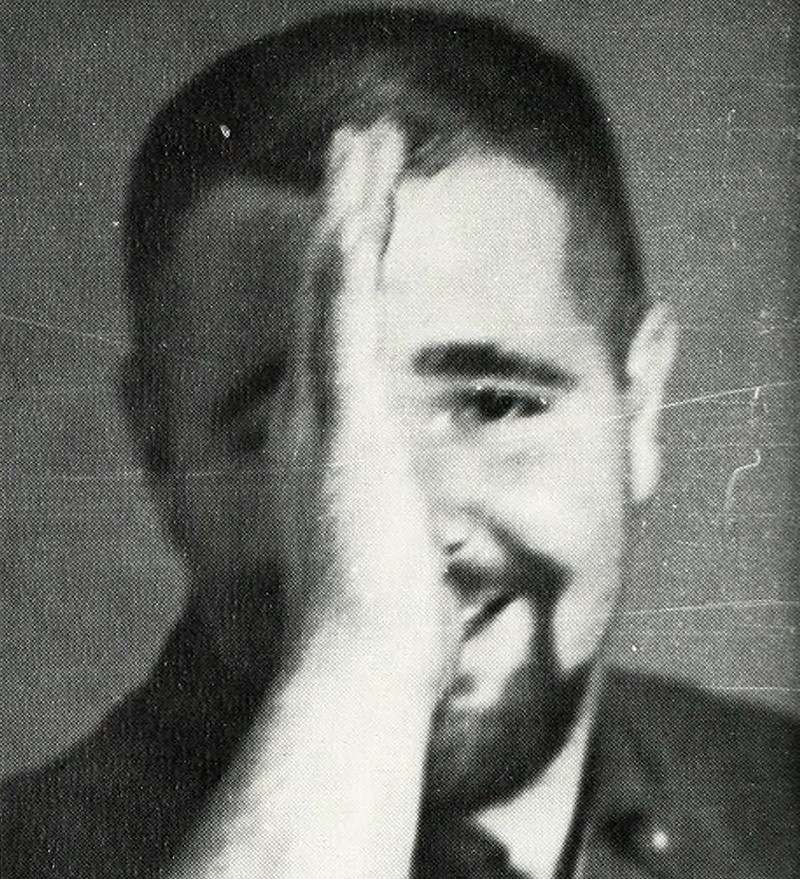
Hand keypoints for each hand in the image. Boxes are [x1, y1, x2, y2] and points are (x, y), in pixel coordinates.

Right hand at [278, 122, 446, 685]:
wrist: (362, 664)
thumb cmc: (385, 640)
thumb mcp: (404, 578)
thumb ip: (414, 556)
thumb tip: (436, 572)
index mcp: (330, 459)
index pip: (336, 355)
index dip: (341, 294)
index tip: (354, 247)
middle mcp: (311, 426)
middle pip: (327, 305)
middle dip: (341, 230)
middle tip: (356, 164)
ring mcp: (322, 415)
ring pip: (332, 286)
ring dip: (349, 208)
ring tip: (365, 139)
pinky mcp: (344, 411)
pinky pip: (342, 304)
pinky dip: (349, 240)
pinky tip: (360, 182)